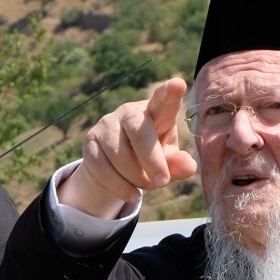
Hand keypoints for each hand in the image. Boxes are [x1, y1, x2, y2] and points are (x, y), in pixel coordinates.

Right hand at [57, 78, 197, 217]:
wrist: (117, 165)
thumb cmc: (152, 155)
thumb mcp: (168, 159)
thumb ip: (179, 164)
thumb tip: (189, 167)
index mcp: (155, 111)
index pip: (163, 99)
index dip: (170, 93)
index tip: (178, 84)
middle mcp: (128, 112)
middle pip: (138, 130)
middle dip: (151, 160)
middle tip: (162, 183)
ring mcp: (106, 125)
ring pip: (119, 154)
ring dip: (137, 177)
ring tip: (148, 186)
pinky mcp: (89, 142)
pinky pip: (103, 168)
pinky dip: (120, 187)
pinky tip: (134, 195)